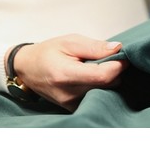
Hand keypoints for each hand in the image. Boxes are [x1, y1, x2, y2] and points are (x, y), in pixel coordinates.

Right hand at [7, 34, 127, 110]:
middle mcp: (69, 93)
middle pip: (108, 85)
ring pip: (105, 92)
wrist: (27, 68)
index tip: (123, 56)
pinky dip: (100, 87)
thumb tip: (118, 49)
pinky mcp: (73, 108)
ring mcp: (71, 103)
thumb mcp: (70, 42)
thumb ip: (95, 47)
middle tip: (109, 59)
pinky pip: (97, 98)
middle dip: (115, 71)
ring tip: (96, 67)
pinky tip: (92, 78)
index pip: (103, 76)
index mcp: (66, 74)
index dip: (118, 65)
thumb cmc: (47, 53)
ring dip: (108, 79)